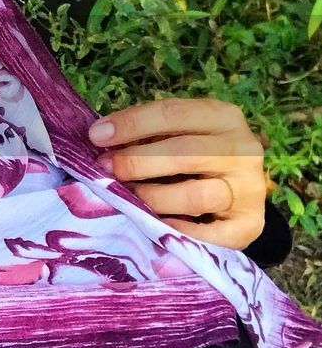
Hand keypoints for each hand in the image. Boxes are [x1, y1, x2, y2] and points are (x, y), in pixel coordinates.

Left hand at [87, 96, 268, 249]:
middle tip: (106, 171)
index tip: (96, 136)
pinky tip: (157, 226)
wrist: (238, 196)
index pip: (173, 113)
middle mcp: (243, 149)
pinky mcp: (250, 225)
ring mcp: (250, 189)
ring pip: (196, 195)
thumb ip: (146, 136)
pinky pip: (210, 234)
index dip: (131, 124)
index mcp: (223, 117)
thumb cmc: (195, 160)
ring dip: (153, 198)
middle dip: (136, 162)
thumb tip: (100, 139)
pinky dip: (179, 230)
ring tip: (129, 199)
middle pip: (184, 153)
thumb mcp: (176, 136)